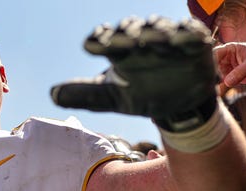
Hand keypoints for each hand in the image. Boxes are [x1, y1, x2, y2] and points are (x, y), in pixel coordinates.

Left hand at [51, 16, 217, 131]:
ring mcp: (168, 40)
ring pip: (159, 29)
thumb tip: (52, 94)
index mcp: (120, 50)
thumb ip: (84, 94)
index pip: (106, 39)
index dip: (99, 40)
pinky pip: (190, 35)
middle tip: (117, 40)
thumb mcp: (111, 98)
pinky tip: (178, 40)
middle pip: (131, 30)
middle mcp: (142, 41)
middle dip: (125, 33)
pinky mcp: (193, 44)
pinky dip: (184, 36)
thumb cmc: (141, 95)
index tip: (90, 45)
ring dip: (153, 32)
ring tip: (146, 39)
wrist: (178, 107)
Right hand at [213, 42, 245, 86]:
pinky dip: (220, 89)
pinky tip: (218, 93)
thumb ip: (241, 72)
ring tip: (213, 90)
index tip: (209, 74)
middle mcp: (225, 58)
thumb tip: (227, 82)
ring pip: (216, 76)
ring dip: (214, 83)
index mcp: (229, 49)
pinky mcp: (231, 77)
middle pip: (212, 67)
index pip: (213, 55)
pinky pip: (223, 84)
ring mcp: (228, 68)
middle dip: (210, 76)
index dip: (209, 63)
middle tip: (210, 85)